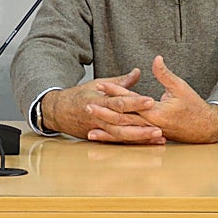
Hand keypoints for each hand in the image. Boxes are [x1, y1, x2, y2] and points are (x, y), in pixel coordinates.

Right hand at [43, 69, 162, 144]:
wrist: (58, 111)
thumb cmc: (79, 96)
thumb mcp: (98, 84)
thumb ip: (120, 81)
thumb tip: (137, 72)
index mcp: (99, 101)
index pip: (119, 102)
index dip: (135, 102)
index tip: (150, 101)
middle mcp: (99, 117)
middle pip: (122, 122)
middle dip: (141, 126)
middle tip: (159, 127)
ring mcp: (99, 129)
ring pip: (121, 136)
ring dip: (139, 138)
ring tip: (157, 138)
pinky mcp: (100, 138)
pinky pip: (118, 142)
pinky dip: (133, 144)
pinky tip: (147, 145)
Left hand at [98, 56, 217, 143]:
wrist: (206, 129)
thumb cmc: (194, 106)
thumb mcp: (180, 87)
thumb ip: (165, 74)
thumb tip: (155, 59)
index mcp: (157, 112)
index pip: (131, 101)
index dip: (115, 92)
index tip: (101, 86)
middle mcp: (151, 124)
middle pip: (123, 118)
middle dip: (104, 112)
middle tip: (86, 106)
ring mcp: (150, 132)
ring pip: (124, 131)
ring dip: (107, 129)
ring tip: (89, 128)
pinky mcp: (149, 136)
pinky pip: (130, 138)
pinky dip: (117, 138)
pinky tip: (105, 138)